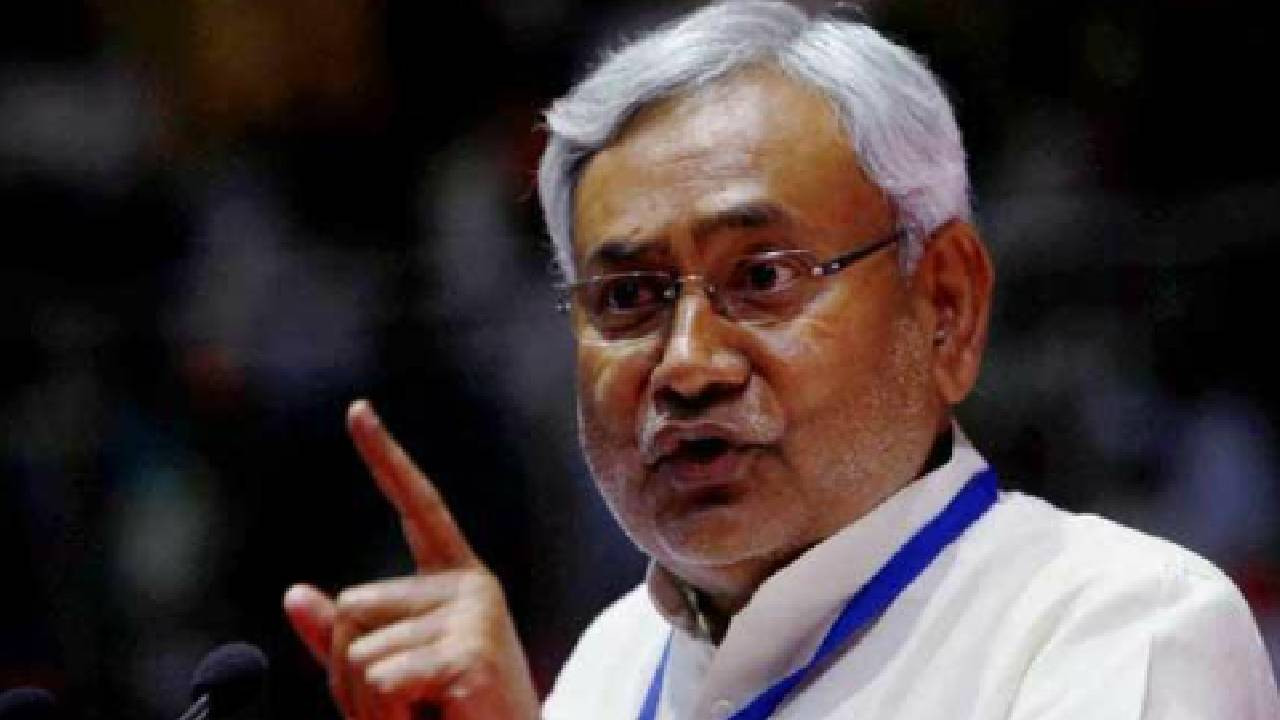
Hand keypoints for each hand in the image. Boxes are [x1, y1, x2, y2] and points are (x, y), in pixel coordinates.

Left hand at [283, 400, 539, 719]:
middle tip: (407, 702)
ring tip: (426, 713)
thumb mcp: (382, 678)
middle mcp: (469, 585)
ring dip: (371, 701)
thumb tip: (294, 592)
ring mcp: (474, 614)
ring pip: (359, 649)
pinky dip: (389, 713)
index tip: (357, 409)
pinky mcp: (471, 651)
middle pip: (352, 605)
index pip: (417, 505)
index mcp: (454, 580)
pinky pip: (382, 677)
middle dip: (351, 669)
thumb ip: (340, 637)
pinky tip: (437, 715)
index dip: (385, 457)